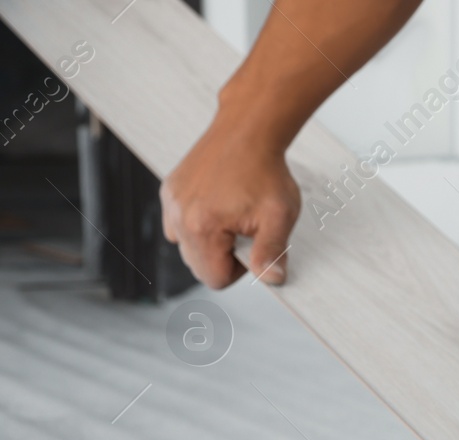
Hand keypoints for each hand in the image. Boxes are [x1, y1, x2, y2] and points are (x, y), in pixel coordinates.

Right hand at [160, 119, 299, 288]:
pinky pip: (178, 223)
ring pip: (185, 245)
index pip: (213, 279)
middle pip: (197, 265)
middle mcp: (177, 215)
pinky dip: (196, 223)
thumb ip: (272, 254)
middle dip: (222, 257)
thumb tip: (273, 280)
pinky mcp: (169, 189)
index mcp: (201, 227)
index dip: (238, 271)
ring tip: (232, 217)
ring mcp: (170, 201)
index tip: (252, 247)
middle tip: (245, 230)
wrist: (248, 130)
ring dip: (208, 241)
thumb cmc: (265, 171)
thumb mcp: (278, 217)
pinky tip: (219, 205)